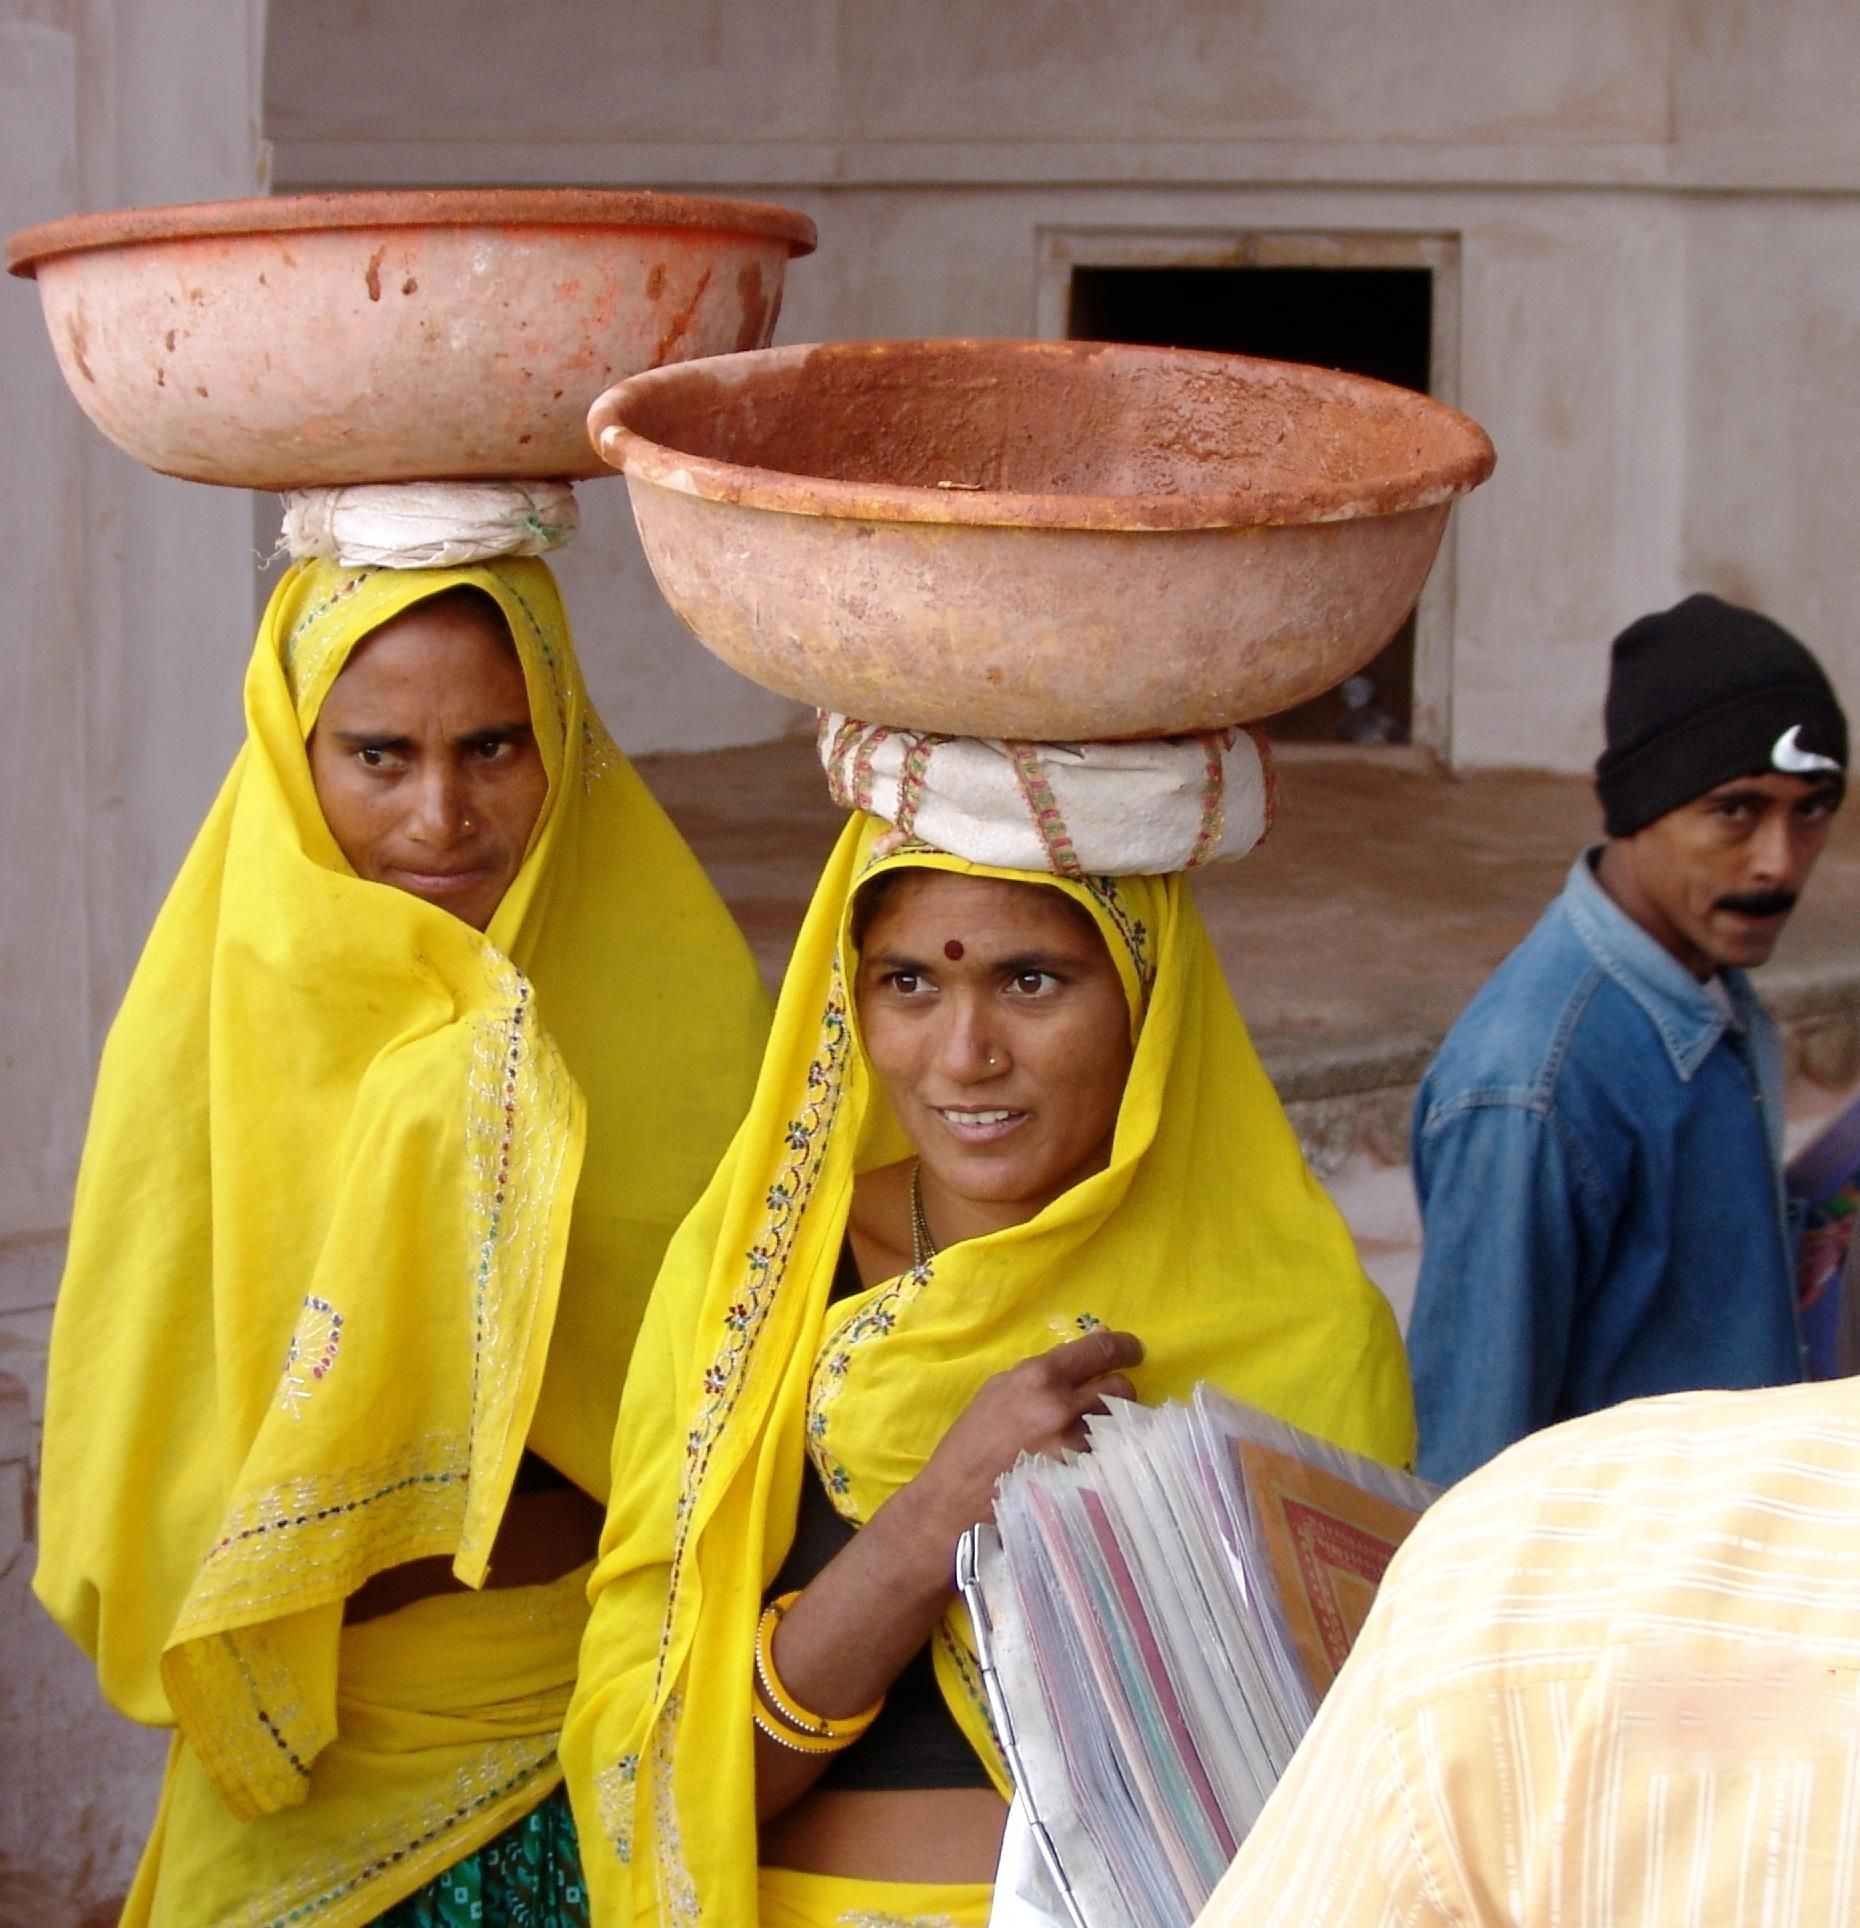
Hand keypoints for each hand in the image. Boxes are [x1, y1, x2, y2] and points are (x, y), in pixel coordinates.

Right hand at [895, 1327, 1143, 1557]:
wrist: (954, 1502)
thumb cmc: (971, 1443)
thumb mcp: (998, 1392)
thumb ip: (1040, 1375)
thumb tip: (1080, 1363)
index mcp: (1037, 1378)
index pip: (1099, 1351)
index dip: (1123, 1346)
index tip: (1133, 1350)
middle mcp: (1061, 1408)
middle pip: (1120, 1387)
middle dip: (1119, 1389)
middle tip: (1109, 1399)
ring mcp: (1075, 1448)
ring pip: (1121, 1424)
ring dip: (1114, 1425)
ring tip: (1097, 1433)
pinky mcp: (1082, 1481)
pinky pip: (1111, 1457)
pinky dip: (1107, 1454)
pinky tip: (1094, 1461)